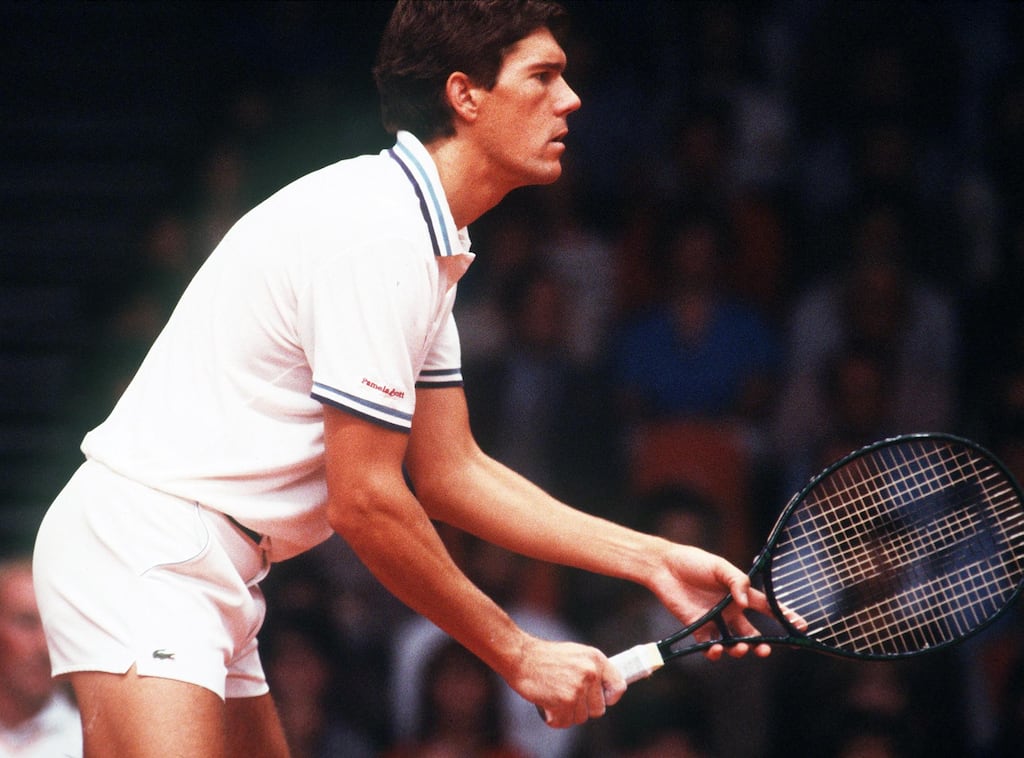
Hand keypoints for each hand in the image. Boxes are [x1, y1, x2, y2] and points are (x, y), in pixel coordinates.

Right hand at [505, 635, 626, 728]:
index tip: (603, 700)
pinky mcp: (564, 701)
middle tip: (566, 696)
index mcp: (596, 659)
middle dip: (582, 707)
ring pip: (581, 717)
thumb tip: (604, 691)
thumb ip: (591, 670)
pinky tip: (546, 704)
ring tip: (554, 697)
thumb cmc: (545, 657)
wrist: (520, 656)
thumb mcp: (575, 654)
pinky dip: (554, 719)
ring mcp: (578, 688)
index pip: (619, 685)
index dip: (611, 697)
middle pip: (598, 709)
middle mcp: (591, 673)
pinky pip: (565, 722)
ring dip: (567, 713)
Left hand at [647, 543, 773, 659]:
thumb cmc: (693, 562)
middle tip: (765, 650)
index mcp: (740, 594)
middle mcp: (730, 610)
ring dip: (740, 650)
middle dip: (762, 645)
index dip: (785, 617)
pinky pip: (709, 646)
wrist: (664, 567)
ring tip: (738, 648)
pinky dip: (715, 652)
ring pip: (733, 643)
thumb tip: (746, 603)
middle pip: (752, 633)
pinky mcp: (697, 628)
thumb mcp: (719, 567)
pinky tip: (716, 648)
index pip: (767, 607)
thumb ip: (736, 581)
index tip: (801, 627)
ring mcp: (715, 621)